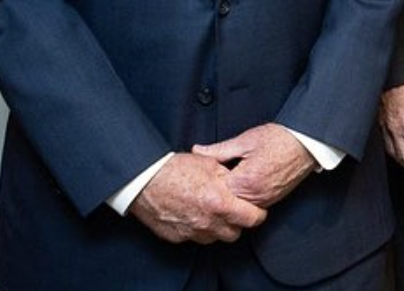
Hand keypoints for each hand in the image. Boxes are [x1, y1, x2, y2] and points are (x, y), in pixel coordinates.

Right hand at [129, 152, 266, 243]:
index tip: (257, 209)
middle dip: (238, 223)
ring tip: (213, 211)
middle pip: (235, 233)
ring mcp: (191, 232)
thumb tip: (242, 184)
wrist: (145, 181)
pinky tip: (194, 214)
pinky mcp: (177, 237)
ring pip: (215, 238)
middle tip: (234, 210)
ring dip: (218, 228)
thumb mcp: (210, 165)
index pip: (252, 218)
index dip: (258, 214)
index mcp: (220, 203)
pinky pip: (195, 238)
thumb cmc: (176, 169)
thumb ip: (230, 178)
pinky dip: (199, 229)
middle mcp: (208, 222)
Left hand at [193, 123, 315, 208]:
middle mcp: (255, 196)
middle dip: (217, 194)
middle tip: (211, 182)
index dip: (207, 183)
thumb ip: (219, 150)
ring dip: (231, 198)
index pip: (216, 191)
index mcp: (244, 181)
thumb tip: (197, 151)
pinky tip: (242, 186)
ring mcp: (265, 200)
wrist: (306, 143)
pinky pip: (253, 206)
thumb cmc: (278, 138)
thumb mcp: (245, 140)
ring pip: (239, 208)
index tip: (201, 176)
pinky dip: (244, 199)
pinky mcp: (273, 200)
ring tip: (226, 184)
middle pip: (226, 204)